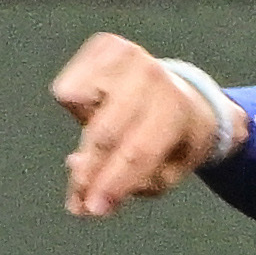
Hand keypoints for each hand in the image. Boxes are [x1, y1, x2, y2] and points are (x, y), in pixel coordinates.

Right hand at [52, 30, 234, 218]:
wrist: (187, 93)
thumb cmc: (173, 141)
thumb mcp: (166, 172)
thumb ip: (128, 183)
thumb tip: (76, 175)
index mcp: (176, 110)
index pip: (137, 153)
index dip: (111, 184)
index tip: (91, 209)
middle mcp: (153, 76)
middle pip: (104, 134)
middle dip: (88, 173)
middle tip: (79, 201)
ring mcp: (128, 55)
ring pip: (77, 103)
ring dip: (86, 128)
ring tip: (110, 130)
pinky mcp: (105, 45)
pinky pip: (69, 88)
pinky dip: (79, 106)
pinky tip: (101, 108)